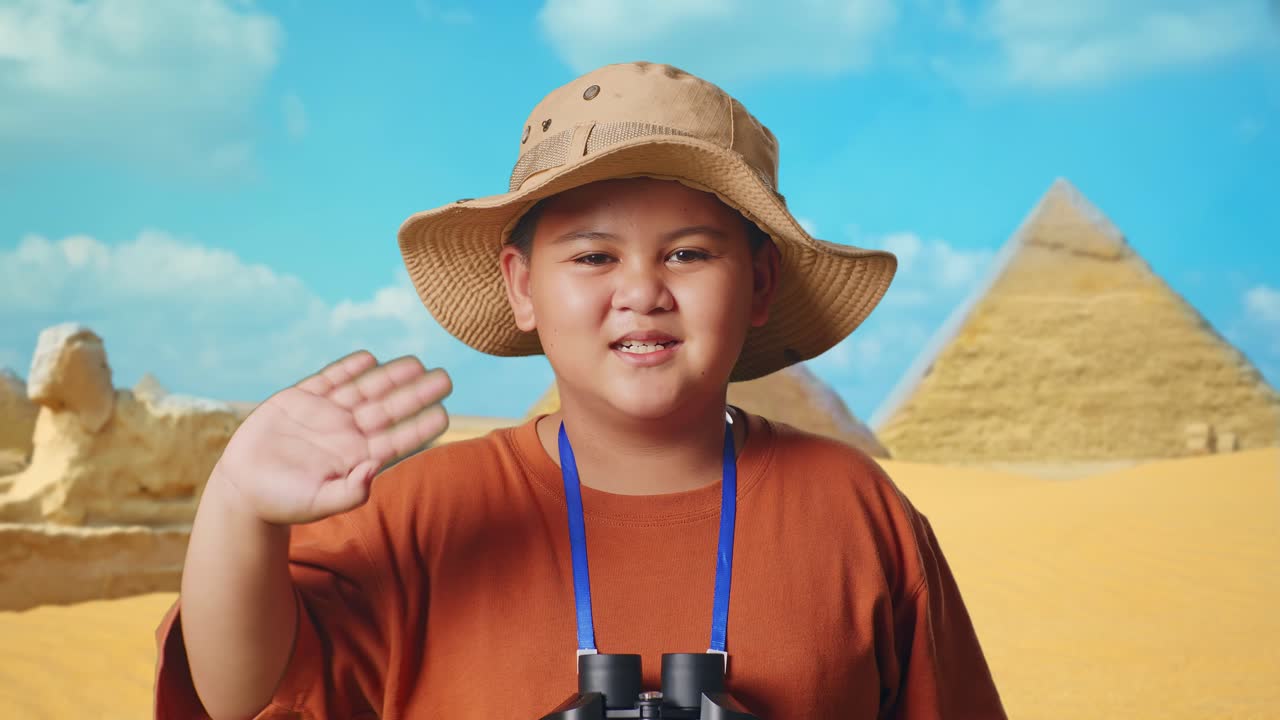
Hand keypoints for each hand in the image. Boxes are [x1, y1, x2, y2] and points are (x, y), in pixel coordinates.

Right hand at [209, 350, 451, 524]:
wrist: (243, 489)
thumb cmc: (284, 503)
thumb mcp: (318, 503)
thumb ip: (349, 493)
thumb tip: (373, 470)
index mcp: (357, 457)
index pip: (397, 439)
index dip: (420, 426)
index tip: (445, 414)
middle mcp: (346, 433)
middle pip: (389, 408)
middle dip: (416, 393)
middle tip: (446, 378)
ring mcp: (324, 414)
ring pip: (365, 389)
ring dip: (390, 375)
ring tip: (417, 362)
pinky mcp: (298, 399)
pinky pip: (328, 379)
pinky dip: (347, 367)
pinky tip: (369, 358)